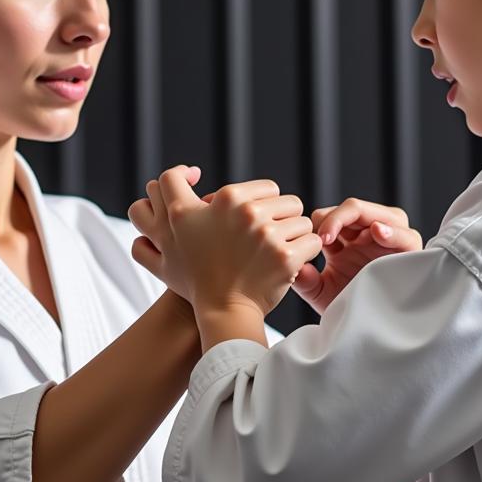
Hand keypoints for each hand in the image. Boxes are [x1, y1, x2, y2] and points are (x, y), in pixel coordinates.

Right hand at [128, 166, 322, 316]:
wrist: (220, 311)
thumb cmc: (197, 274)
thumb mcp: (169, 235)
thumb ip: (169, 199)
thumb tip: (190, 171)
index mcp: (220, 200)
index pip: (264, 184)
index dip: (259, 196)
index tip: (255, 212)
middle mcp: (242, 212)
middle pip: (283, 198)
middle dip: (278, 218)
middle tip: (265, 243)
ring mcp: (266, 233)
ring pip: (300, 217)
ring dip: (293, 234)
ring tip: (277, 254)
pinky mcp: (286, 256)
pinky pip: (312, 240)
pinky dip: (306, 253)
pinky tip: (290, 264)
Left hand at [293, 198, 421, 314]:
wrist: (370, 333)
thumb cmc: (348, 309)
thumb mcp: (320, 292)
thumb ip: (304, 278)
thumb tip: (296, 265)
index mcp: (347, 241)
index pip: (332, 215)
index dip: (320, 222)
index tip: (311, 242)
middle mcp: (368, 236)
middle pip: (354, 209)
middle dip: (335, 218)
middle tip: (322, 237)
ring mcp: (391, 242)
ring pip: (378, 214)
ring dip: (357, 218)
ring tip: (341, 235)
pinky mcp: (410, 255)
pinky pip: (406, 235)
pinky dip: (392, 232)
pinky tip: (378, 232)